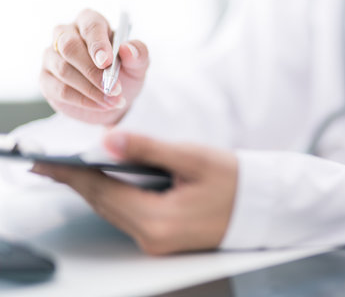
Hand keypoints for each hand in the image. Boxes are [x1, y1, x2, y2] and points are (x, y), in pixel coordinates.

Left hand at [31, 131, 237, 254]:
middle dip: (76, 182)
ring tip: (68, 171)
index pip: (104, 192)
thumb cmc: (234, 180)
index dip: (74, 174)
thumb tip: (109, 140)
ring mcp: (157, 242)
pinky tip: (102, 184)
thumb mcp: (193, 158)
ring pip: (113, 212)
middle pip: (104, 204)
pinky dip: (110, 198)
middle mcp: (154, 237)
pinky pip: (126, 217)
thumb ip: (149, 149)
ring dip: (91, 190)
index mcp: (160, 220)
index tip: (48, 160)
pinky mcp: (162, 238)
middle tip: (48, 164)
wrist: (260, 206)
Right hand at [40, 9, 149, 124]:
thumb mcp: (138, 64)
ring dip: (91, 89)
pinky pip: (60, 90)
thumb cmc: (125, 72)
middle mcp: (66, 34)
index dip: (97, 43)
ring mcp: (51, 56)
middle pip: (69, 46)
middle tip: (114, 87)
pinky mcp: (46, 79)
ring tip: (114, 100)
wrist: (113, 97)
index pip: (90, 26)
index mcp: (90, 22)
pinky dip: (83, 100)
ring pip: (63, 69)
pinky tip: (102, 105)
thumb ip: (138, 54)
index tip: (107, 62)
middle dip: (92, 70)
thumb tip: (127, 49)